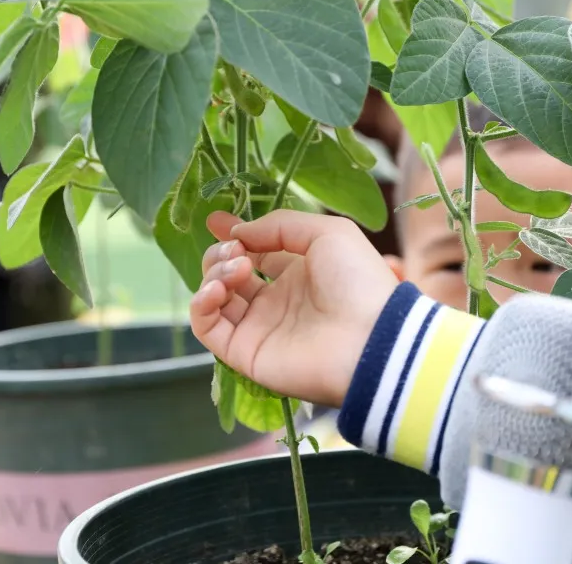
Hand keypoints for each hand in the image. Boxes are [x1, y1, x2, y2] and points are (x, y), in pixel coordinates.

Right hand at [190, 210, 398, 407]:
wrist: (369, 339)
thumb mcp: (327, 232)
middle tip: (235, 249)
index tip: (214, 220)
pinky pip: (208, 328)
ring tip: (237, 267)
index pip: (255, 252)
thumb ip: (280, 225)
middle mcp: (276, 301)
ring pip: (215, 298)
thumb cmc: (356, 281)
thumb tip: (238, 233)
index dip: (233, 234)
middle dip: (222, 253)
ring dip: (214, 273)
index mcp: (298, 273)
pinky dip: (201, 305)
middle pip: (230, 273)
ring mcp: (259, 327)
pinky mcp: (245, 352)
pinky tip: (218, 289)